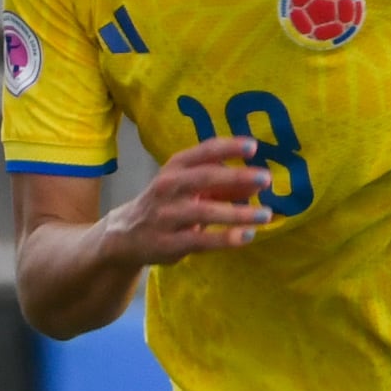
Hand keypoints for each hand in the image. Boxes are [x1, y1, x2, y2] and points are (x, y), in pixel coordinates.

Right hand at [99, 137, 273, 267]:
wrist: (125, 235)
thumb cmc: (167, 205)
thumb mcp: (189, 188)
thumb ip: (221, 185)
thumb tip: (257, 183)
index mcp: (175, 167)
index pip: (203, 151)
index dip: (228, 147)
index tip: (253, 147)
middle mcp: (168, 187)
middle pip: (204, 178)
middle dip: (236, 176)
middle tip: (266, 178)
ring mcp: (166, 215)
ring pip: (204, 212)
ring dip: (238, 213)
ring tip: (265, 214)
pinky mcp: (168, 243)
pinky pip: (200, 240)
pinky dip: (225, 238)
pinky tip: (247, 236)